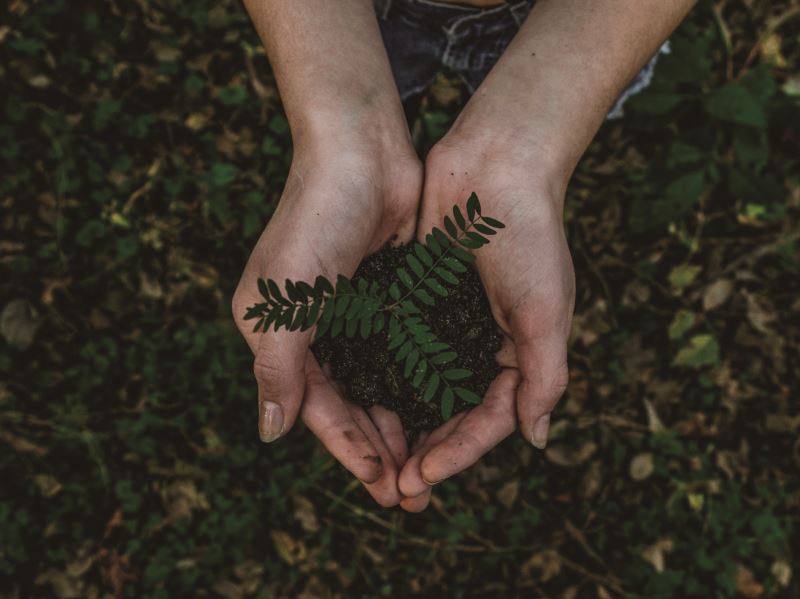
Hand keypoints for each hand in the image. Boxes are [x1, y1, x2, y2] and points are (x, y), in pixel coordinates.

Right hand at [232, 129, 421, 506]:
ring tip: (427, 465)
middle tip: (411, 492)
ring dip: (399, 424)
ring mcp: (352, 313)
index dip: (347, 448)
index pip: (314, 406)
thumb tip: (269, 433)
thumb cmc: (315, 220)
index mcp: (277, 333)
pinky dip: (416, 384)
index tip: (382, 484)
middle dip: (377, 449)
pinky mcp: (387, 297)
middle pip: (347, 404)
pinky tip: (438, 411)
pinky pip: (401, 353)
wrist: (361, 151)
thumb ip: (277, 369)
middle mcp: (312, 329)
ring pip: (377, 385)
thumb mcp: (285, 300)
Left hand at [397, 132, 574, 508]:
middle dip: (426, 452)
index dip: (457, 453)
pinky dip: (382, 376)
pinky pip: (397, 348)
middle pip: (451, 414)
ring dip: (400, 425)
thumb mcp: (546, 311)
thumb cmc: (530, 236)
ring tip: (374, 459)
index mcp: (518, 354)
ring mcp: (446, 324)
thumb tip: (537, 440)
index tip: (422, 476)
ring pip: (419, 389)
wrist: (496, 165)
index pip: (488, 421)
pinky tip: (358, 401)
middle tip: (394, 487)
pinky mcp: (416, 299)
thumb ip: (544, 376)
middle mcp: (480, 346)